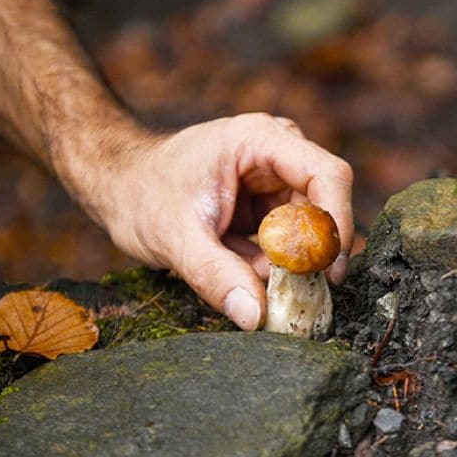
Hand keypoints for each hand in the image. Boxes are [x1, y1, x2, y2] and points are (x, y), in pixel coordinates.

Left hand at [92, 112, 353, 330]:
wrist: (118, 186)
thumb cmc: (141, 196)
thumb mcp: (175, 238)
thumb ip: (216, 275)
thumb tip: (256, 316)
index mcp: (260, 141)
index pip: (327, 175)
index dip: (338, 223)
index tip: (329, 271)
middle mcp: (279, 154)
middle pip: (324, 206)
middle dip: (310, 254)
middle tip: (291, 295)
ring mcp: (278, 179)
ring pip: (309, 230)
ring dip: (285, 265)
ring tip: (242, 272)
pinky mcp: (273, 205)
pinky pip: (291, 242)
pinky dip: (272, 266)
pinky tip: (239, 266)